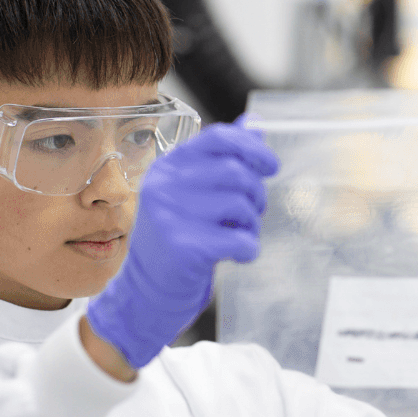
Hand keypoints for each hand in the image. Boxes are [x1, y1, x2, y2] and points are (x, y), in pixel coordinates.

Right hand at [85, 116, 277, 369]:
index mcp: (168, 167)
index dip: (253, 149)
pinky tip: (234, 255)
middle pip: (236, 172)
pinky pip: (241, 240)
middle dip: (255, 195)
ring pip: (240, 205)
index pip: (218, 138)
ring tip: (236, 235)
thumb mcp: (193, 194)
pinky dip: (248, 249)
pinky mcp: (184, 247)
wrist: (146, 292)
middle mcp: (165, 186)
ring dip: (251, 224)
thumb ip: (221, 159)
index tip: (270, 167)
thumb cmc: (178, 239)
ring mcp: (171, 216)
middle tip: (249, 214)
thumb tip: (255, 124)